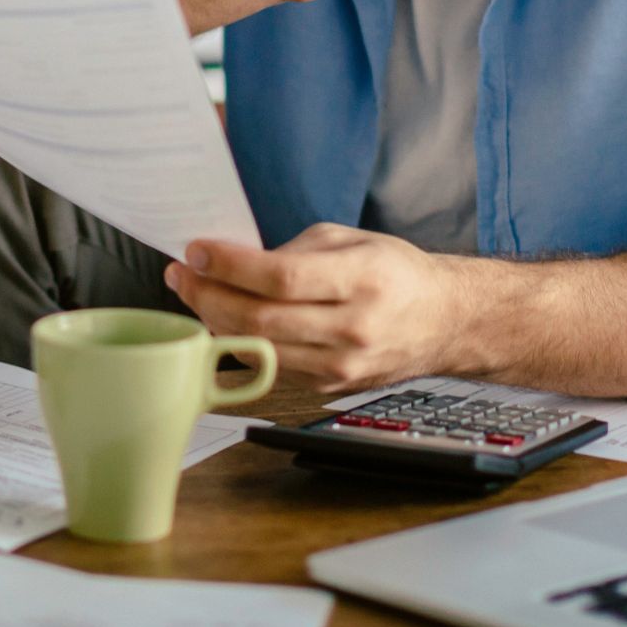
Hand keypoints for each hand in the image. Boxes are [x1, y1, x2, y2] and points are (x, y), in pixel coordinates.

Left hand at [164, 223, 464, 392]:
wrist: (444, 322)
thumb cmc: (396, 274)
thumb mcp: (352, 240)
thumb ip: (295, 250)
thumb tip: (235, 261)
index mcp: (362, 279)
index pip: (281, 278)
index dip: (230, 266)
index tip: (197, 251)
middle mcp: (353, 328)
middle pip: (261, 319)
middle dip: (209, 294)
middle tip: (182, 273)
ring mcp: (341, 365)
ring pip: (259, 348)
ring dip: (215, 319)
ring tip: (195, 292)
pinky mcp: (330, 386)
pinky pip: (272, 364)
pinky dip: (241, 340)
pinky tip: (226, 317)